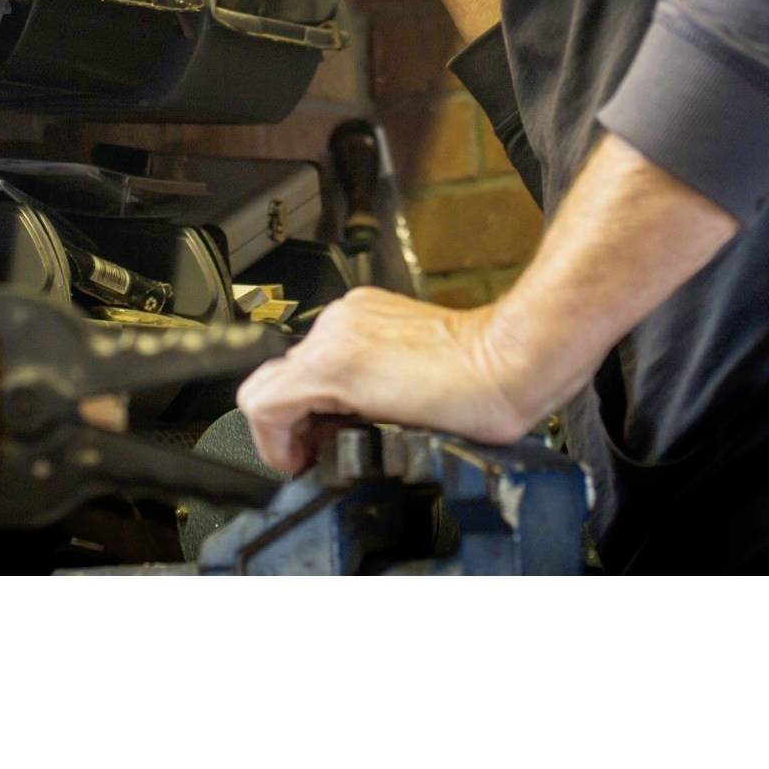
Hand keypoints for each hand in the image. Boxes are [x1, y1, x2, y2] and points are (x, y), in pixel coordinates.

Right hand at [235, 287, 535, 475]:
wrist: (509, 361)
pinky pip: (333, 343)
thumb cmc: (470, 399)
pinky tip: (371, 395)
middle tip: (325, 448)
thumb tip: (310, 443)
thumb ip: (331, 433)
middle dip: (297, 420)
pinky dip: (341, 374)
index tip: (297, 461)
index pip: (259, 400)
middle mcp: (336, 327)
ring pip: (305, 362)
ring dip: (320, 397)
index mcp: (332, 360)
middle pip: (280, 379)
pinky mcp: (371, 307)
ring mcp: (353, 313)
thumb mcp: (390, 438)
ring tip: (355, 424)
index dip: (272, 443)